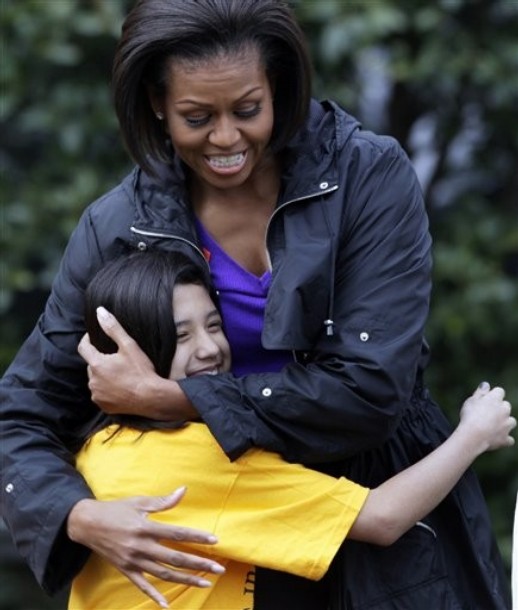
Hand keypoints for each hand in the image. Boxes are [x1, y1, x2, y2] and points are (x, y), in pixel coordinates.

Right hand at [67, 487, 224, 608]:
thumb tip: (183, 490)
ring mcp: (133, 561)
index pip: (176, 533)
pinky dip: (154, 595)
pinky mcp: (125, 570)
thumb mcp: (139, 502)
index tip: (214, 541)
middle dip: (198, 564)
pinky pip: (142, 585)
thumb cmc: (116, 510)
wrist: (87, 524)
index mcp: (145, 527)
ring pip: (163, 574)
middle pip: (175, 558)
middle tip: (218, 569)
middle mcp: (141, 547)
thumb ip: (163, 501)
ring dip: (185, 580)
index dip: (196, 537)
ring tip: (205, 583)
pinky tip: (167, 604)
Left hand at [78, 306, 187, 418]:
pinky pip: (101, 394)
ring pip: (96, 380)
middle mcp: (92, 380)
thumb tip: (100, 312)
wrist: (152, 397)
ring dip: (103, 375)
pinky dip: (107, 389)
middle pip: (92, 364)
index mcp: (97, 364)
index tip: (94, 337)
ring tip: (121, 374)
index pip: (83, 348)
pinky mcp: (103, 405)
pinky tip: (121, 387)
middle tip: (117, 359)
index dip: (87, 340)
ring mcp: (97, 394)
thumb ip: (113, 328)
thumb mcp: (129, 346)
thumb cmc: (141, 371)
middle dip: (100, 360)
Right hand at [459, 382, 515, 450]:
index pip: (499, 391)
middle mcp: (505, 410)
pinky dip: (504, 439)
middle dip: (499, 409)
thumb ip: (480, 392)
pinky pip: (509, 439)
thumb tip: (486, 385)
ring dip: (504, 422)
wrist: (473, 436)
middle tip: (485, 413)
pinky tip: (496, 439)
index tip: (484, 400)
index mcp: (495, 399)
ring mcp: (507, 425)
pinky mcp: (506, 438)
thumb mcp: (471, 400)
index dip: (492, 395)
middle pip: (506, 406)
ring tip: (492, 426)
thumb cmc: (470, 415)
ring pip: (511, 421)